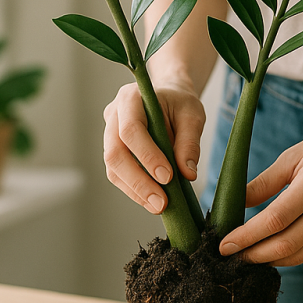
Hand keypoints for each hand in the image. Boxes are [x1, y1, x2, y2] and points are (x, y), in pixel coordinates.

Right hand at [103, 79, 204, 213]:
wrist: (169, 96)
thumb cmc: (180, 103)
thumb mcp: (192, 115)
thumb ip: (190, 142)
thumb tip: (188, 174)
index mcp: (130, 99)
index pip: (130, 130)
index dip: (147, 155)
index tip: (168, 177)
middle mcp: (113, 116)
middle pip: (115, 153)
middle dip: (138, 181)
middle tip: (161, 203)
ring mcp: (109, 134)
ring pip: (113, 168)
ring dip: (135, 190)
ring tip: (159, 206)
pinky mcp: (115, 151)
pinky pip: (118, 174)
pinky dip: (134, 190)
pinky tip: (152, 201)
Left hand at [218, 120, 302, 265]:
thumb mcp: (294, 155)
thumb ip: (265, 182)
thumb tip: (235, 202)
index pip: (275, 219)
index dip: (247, 236)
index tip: (224, 243)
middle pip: (286, 243)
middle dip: (253, 254)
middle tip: (229, 256)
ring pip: (298, 254)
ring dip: (268, 260)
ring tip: (245, 257)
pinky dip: (287, 257)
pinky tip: (269, 253)